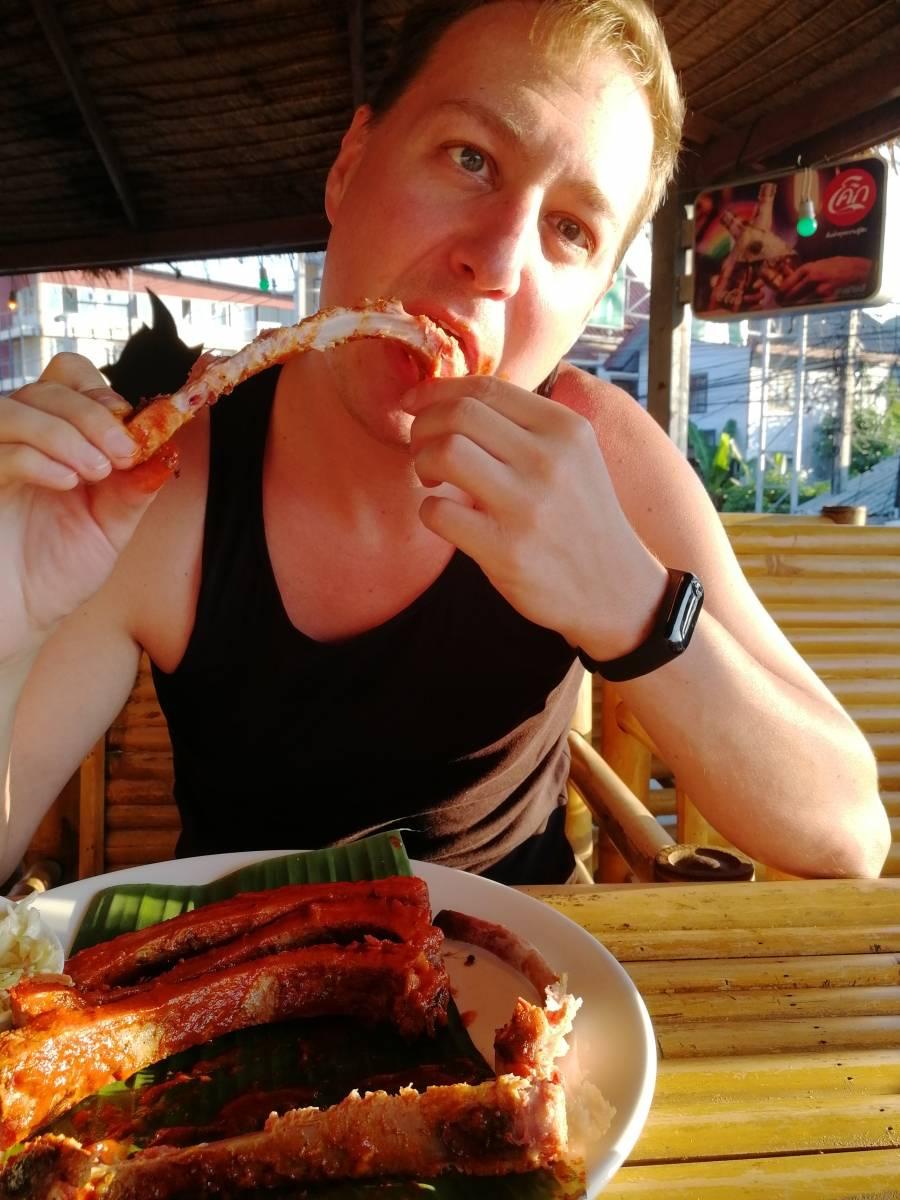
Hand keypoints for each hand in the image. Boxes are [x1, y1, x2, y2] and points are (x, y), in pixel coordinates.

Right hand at [0, 354, 170, 659]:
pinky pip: (2, 449)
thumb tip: (167, 449)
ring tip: (97, 471)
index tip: (136, 433)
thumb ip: (136, 488)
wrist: (19, 617)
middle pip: (51, 386)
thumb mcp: (112, 527)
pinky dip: (39, 457)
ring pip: (20, 406)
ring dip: (68, 433)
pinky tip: (67, 482)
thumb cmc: (57, 571)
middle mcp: (22, 436)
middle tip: (123, 454)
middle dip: (95, 415)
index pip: (73, 378)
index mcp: (57, 436)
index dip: (105, 396)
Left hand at [403, 375, 664, 655]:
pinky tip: (444, 517)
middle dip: (424, 425)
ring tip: (433, 480)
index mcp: (565, 429)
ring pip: (446, 452)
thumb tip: (455, 399)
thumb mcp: (575, 458)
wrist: (615, 590)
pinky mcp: (506, 550)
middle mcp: (549, 460)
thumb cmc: (582, 520)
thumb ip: (526, 427)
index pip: (487, 388)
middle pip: (459, 415)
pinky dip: (428, 509)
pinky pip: (438, 512)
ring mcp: (527, 506)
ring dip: (422, 461)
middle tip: (422, 447)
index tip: (415, 403)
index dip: (438, 390)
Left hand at [778, 256, 870, 302]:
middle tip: (781, 304)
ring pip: (801, 300)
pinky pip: (813, 302)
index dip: (782, 290)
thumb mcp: (820, 264)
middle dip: (785, 300)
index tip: (777, 295)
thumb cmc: (838, 265)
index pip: (789, 281)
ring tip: (790, 307)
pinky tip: (806, 307)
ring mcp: (818, 286)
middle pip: (792, 292)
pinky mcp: (825, 294)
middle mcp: (811, 276)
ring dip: (795, 304)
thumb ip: (808, 272)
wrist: (854, 269)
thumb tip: (795, 281)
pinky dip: (808, 305)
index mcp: (808, 267)